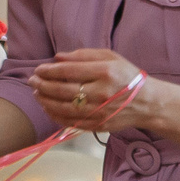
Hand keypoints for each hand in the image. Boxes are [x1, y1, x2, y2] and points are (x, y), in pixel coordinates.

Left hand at [32, 49, 149, 132]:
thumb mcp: (110, 57)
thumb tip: (57, 57)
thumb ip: (83, 55)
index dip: (49, 71)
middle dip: (43, 85)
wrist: (147, 102)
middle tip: (32, 81)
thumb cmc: (127, 75)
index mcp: (104, 72)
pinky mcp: (98, 125)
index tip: (38, 69)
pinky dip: (55, 116)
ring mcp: (99, 111)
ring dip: (45, 101)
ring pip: (63, 108)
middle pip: (63, 90)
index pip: (68, 71)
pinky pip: (70, 122)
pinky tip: (48, 108)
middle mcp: (101, 92)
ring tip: (37, 94)